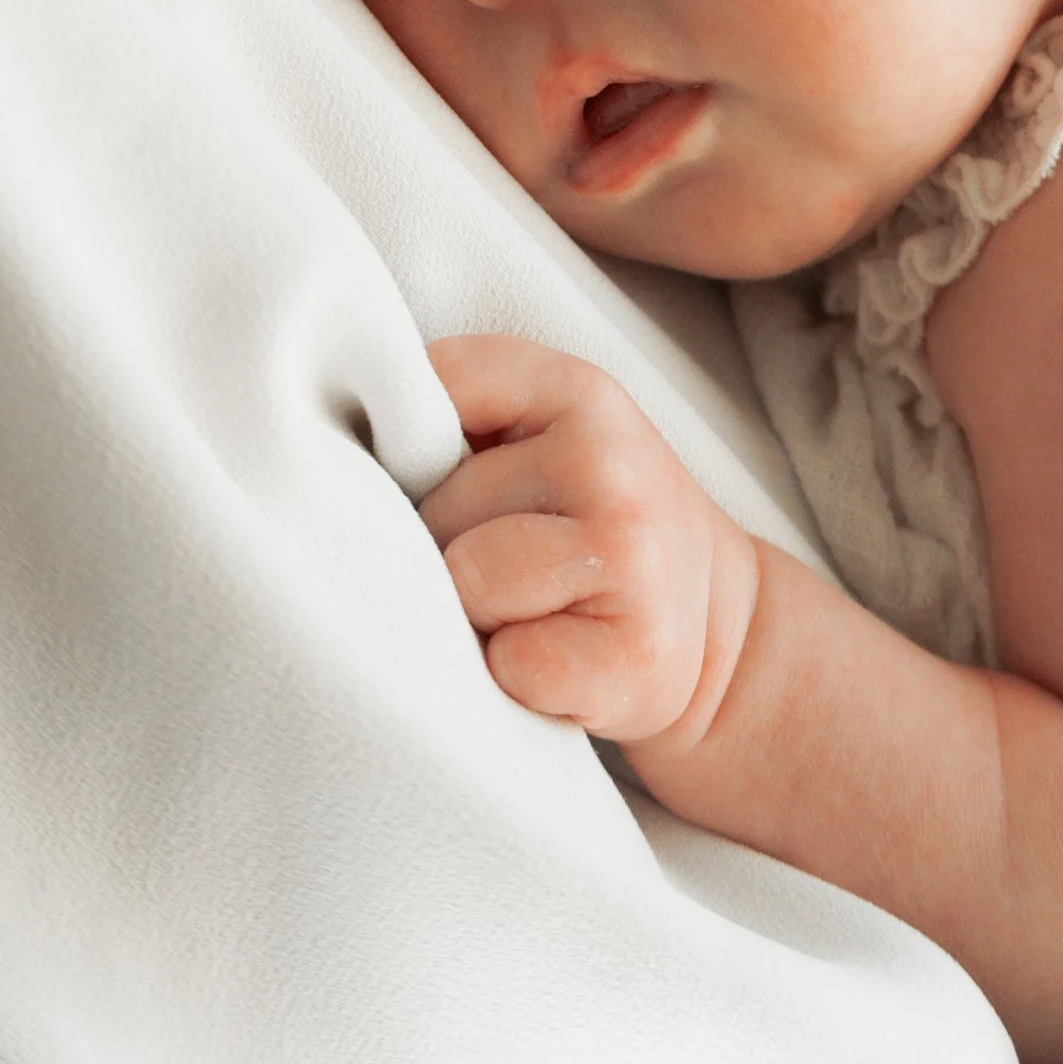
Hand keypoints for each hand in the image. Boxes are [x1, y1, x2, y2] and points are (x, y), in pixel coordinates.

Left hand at [420, 336, 760, 745]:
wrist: (724, 628)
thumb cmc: (595, 529)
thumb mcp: (550, 437)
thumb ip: (463, 420)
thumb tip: (338, 465)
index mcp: (578, 391)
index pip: (436, 384)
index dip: (405, 441)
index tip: (426, 475)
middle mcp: (609, 462)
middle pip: (436, 505)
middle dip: (446, 546)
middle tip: (508, 564)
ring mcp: (629, 560)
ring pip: (465, 583)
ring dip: (476, 617)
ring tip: (527, 612)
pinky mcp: (633, 659)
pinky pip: (507, 667)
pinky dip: (513, 679)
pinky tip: (555, 662)